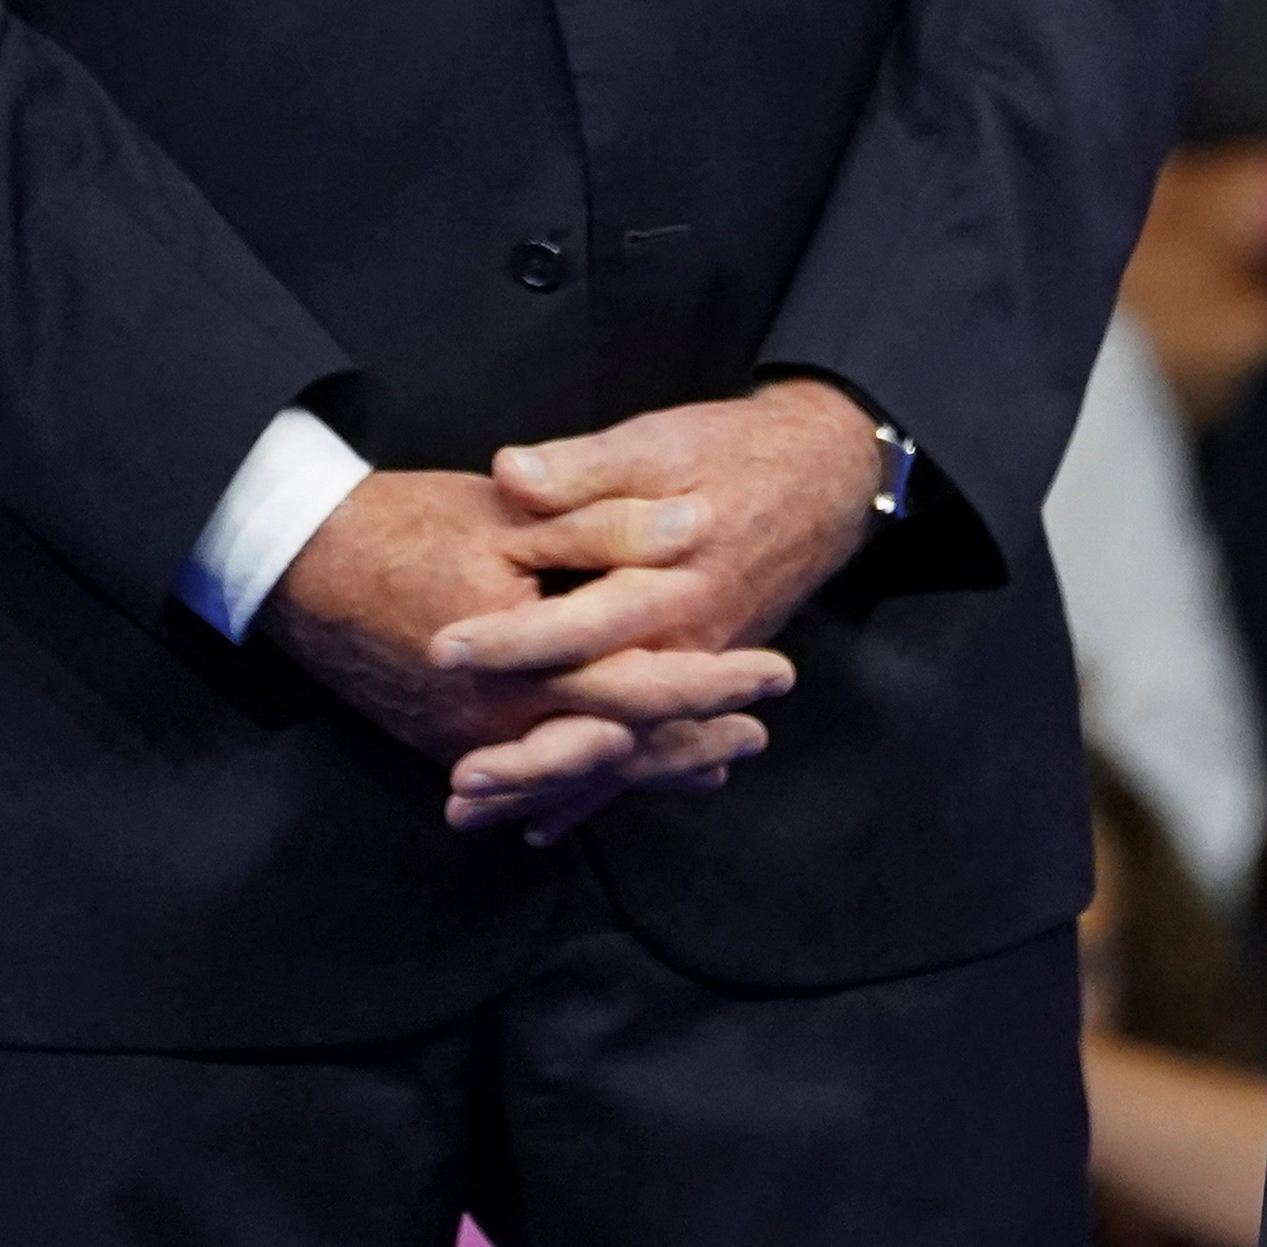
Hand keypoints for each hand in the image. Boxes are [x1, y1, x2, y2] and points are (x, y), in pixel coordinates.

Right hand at [264, 468, 792, 840]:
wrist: (292, 561)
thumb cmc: (404, 525)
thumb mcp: (514, 511)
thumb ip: (607, 524)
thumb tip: (696, 528)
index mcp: (525, 663)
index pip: (643, 686)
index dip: (714, 683)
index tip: (777, 676)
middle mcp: (496, 723)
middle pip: (618, 750)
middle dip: (692, 743)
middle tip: (760, 735)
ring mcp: (463, 742)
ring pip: (575, 772)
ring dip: (646, 769)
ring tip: (712, 767)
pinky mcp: (441, 741)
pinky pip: (527, 773)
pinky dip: (578, 782)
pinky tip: (610, 779)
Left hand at [430, 385, 888, 834]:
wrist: (823, 478)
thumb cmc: (733, 452)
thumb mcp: (657, 443)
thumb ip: (584, 470)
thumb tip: (511, 475)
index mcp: (673, 582)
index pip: (581, 623)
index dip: (512, 639)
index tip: (443, 652)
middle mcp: (689, 641)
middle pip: (602, 714)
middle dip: (528, 754)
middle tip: (456, 779)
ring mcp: (697, 668)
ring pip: (622, 747)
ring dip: (548, 786)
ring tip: (470, 814)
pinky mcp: (700, 678)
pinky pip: (646, 749)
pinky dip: (595, 790)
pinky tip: (543, 822)